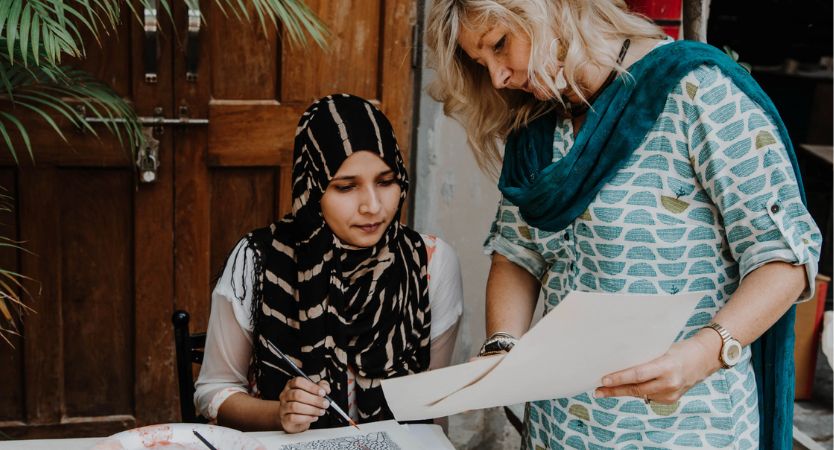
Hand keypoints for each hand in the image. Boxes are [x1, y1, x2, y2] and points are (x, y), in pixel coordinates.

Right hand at [278, 378, 330, 432]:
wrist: (295, 419)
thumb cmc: (304, 403)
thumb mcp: (313, 393)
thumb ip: (321, 387)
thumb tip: (325, 388)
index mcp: (292, 385)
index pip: (298, 381)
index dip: (312, 387)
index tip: (322, 392)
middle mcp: (285, 395)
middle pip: (297, 394)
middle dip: (314, 399)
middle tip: (325, 404)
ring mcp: (283, 407)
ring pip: (295, 406)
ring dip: (312, 409)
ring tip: (321, 411)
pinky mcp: (285, 419)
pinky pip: (293, 418)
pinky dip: (306, 418)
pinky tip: (314, 417)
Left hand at [594, 330, 722, 403]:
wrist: (704, 358)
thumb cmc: (680, 348)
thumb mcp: (662, 349)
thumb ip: (645, 357)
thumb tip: (619, 360)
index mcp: (667, 366)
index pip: (638, 374)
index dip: (619, 378)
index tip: (603, 380)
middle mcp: (670, 383)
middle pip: (636, 388)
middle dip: (615, 390)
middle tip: (597, 390)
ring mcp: (671, 393)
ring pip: (640, 394)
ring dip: (622, 392)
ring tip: (604, 391)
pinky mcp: (671, 399)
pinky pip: (648, 395)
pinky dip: (636, 391)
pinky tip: (623, 388)